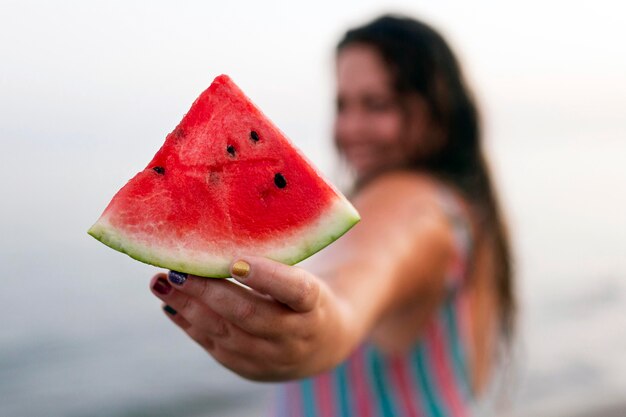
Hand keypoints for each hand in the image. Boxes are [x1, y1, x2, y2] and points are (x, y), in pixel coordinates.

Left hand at [149, 256, 350, 380]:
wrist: (323, 343)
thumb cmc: (308, 296)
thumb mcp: (306, 275)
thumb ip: (279, 257)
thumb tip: (237, 225)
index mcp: (315, 306)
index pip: (296, 291)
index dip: (267, 277)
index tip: (236, 261)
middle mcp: (294, 335)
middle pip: (248, 314)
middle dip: (208, 291)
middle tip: (178, 268)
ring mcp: (271, 357)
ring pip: (224, 333)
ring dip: (188, 306)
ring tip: (161, 282)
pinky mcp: (249, 369)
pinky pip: (214, 346)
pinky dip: (189, 323)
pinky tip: (170, 303)